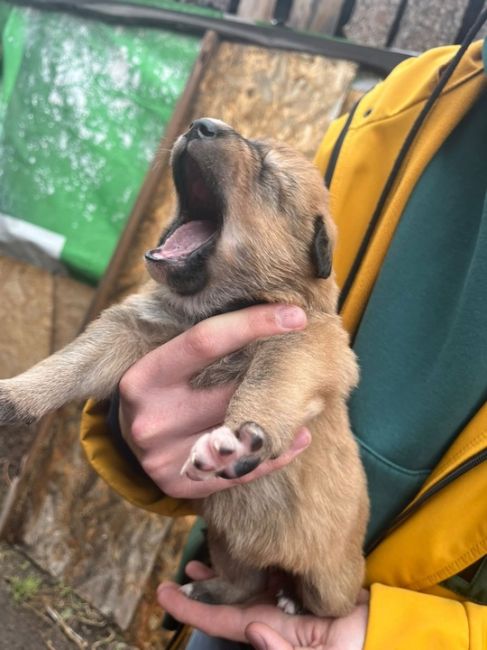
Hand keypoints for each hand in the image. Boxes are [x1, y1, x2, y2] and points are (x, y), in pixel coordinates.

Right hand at [118, 304, 310, 498]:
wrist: (125, 438)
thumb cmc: (158, 386)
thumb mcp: (165, 358)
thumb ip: (204, 342)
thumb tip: (269, 315)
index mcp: (144, 377)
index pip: (205, 341)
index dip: (253, 324)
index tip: (296, 316)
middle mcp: (151, 419)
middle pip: (230, 391)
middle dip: (277, 376)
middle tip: (313, 361)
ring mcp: (163, 457)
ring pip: (241, 433)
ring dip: (283, 416)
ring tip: (311, 400)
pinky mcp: (181, 485)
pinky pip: (242, 470)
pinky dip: (277, 453)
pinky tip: (300, 436)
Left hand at [157, 562, 368, 649]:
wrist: (385, 634)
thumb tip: (254, 630)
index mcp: (269, 630)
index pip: (221, 618)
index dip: (190, 607)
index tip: (163, 593)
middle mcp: (273, 612)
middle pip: (231, 594)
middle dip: (207, 581)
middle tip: (186, 560)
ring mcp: (288, 596)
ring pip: (250, 577)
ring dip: (228, 563)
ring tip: (208, 546)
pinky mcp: (304, 580)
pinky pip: (275, 566)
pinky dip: (258, 553)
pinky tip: (250, 539)